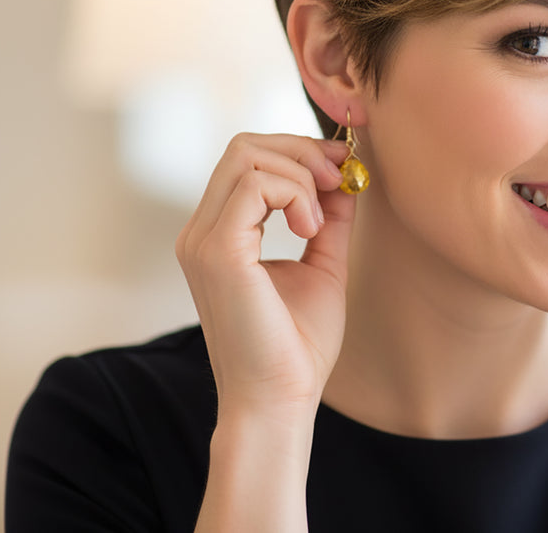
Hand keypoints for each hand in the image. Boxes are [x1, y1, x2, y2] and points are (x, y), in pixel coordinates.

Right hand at [175, 133, 354, 416]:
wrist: (279, 400)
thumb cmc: (297, 346)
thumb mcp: (322, 266)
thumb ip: (329, 220)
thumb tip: (346, 179)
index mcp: (220, 234)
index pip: (248, 159)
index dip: (299, 151)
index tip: (343, 167)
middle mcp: (201, 232)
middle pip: (245, 146)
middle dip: (302, 151)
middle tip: (340, 179)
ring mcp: (203, 240)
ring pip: (247, 156)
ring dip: (301, 174)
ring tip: (319, 222)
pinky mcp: (217, 252)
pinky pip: (254, 185)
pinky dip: (294, 194)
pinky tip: (310, 232)